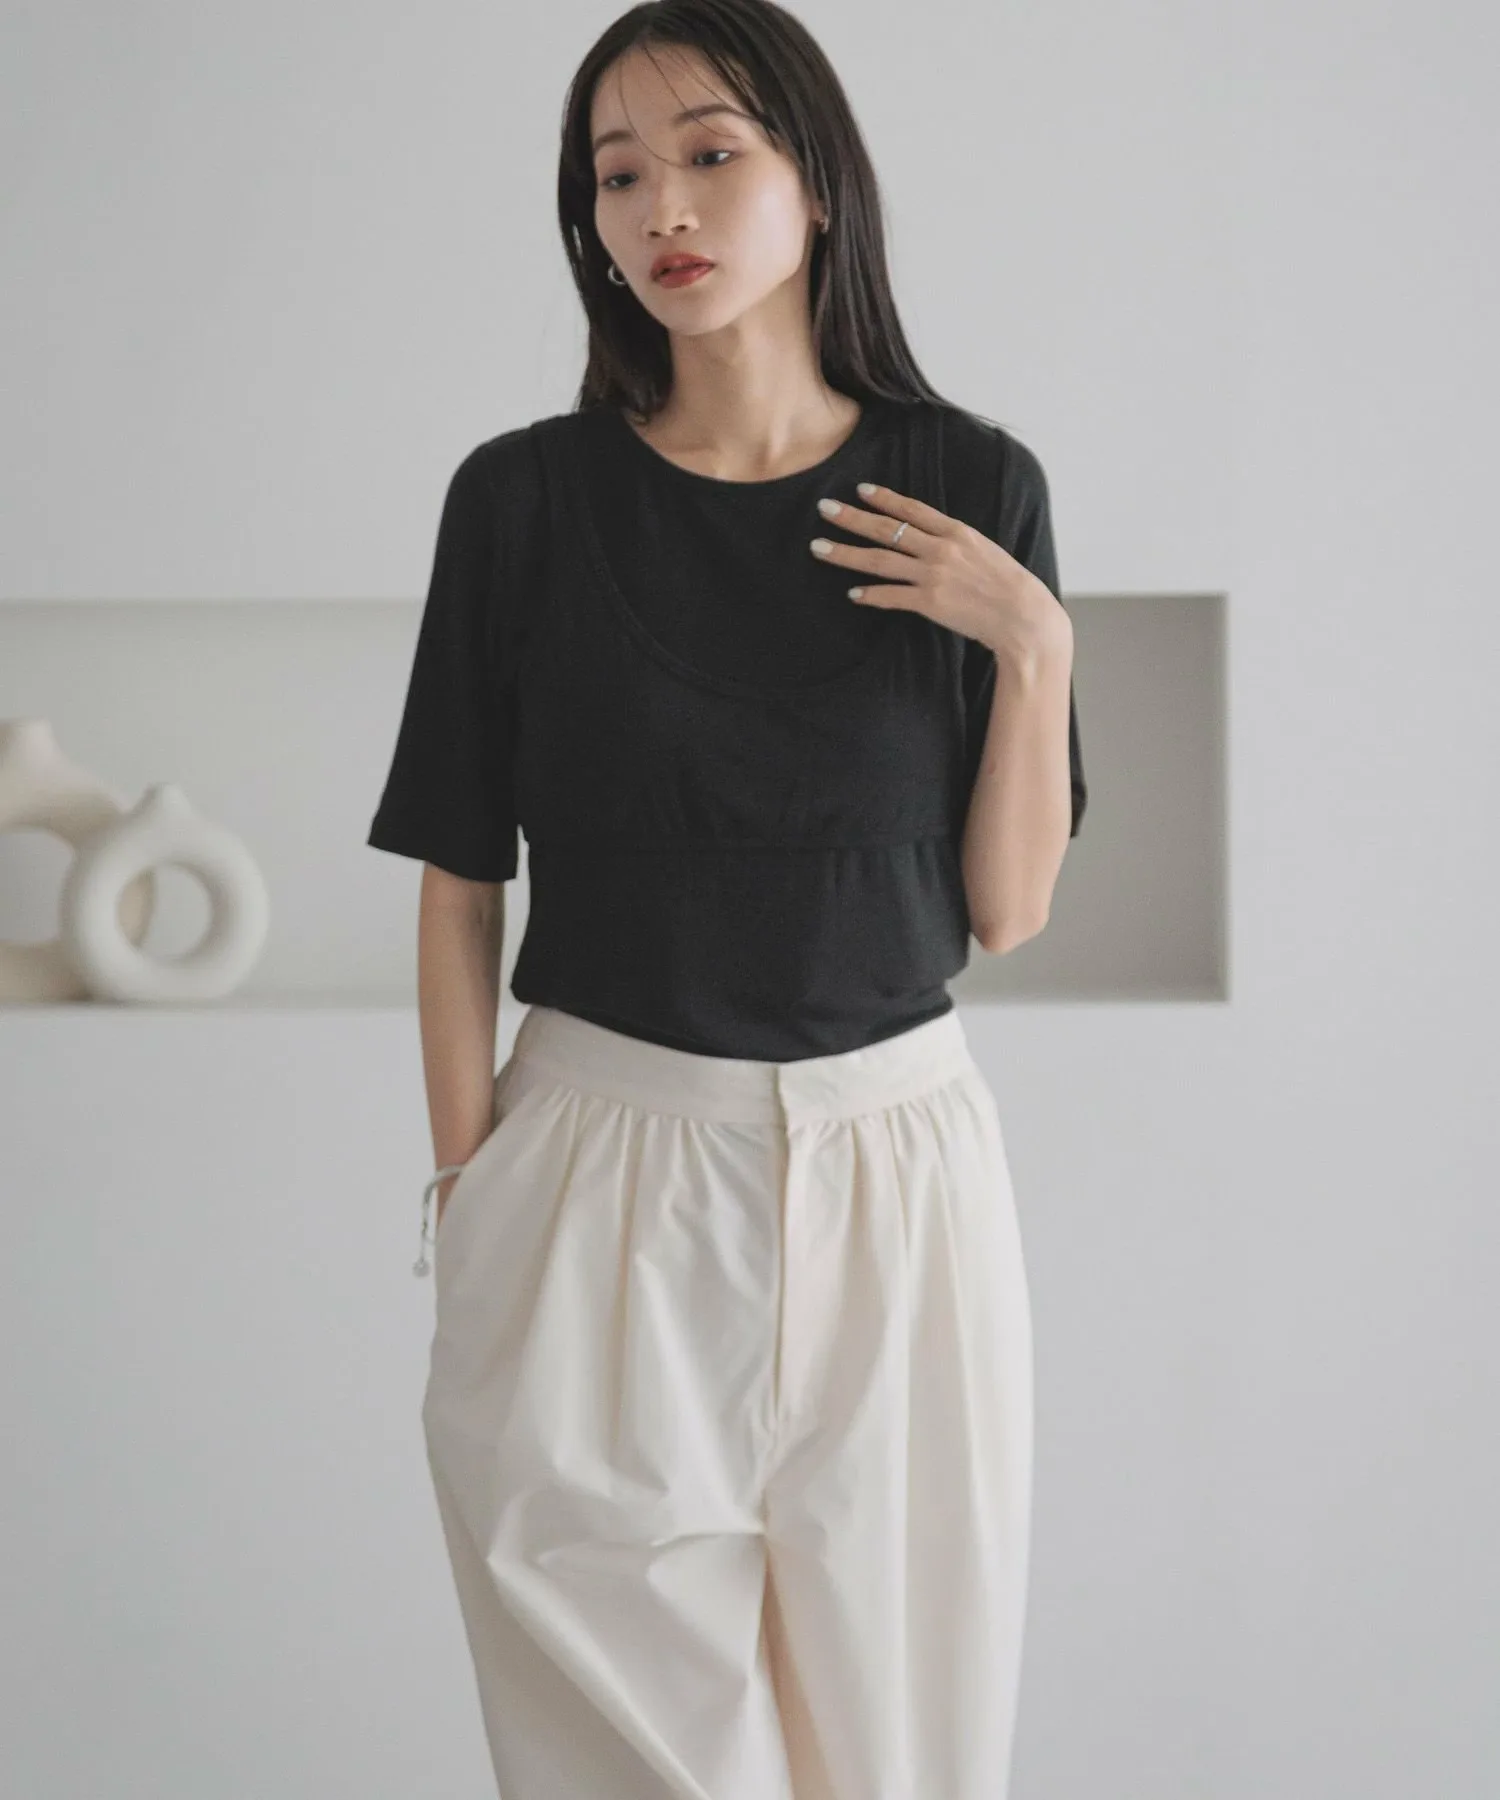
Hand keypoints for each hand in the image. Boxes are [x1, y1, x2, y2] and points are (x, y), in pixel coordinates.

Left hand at [808, 483, 1065, 662]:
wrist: (1024, 617)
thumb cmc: (1008, 587)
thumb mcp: (984, 552)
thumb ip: (956, 543)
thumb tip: (932, 540)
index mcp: (957, 532)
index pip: (913, 509)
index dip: (885, 499)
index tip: (860, 490)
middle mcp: (941, 549)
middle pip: (887, 530)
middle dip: (852, 518)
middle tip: (824, 509)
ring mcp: (933, 576)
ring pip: (879, 560)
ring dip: (845, 553)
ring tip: (819, 547)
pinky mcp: (930, 603)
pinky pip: (891, 596)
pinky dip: (870, 594)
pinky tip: (852, 593)